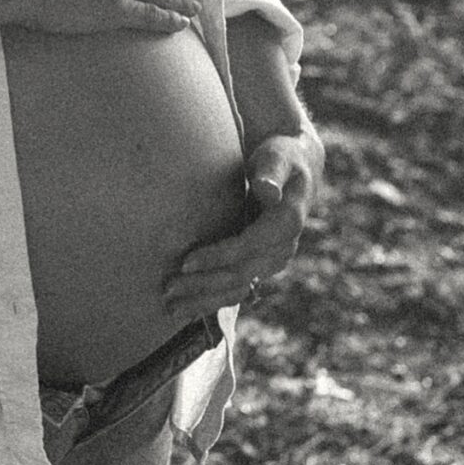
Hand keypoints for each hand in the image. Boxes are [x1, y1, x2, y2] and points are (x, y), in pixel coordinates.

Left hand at [161, 129, 323, 321]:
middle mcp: (282, 247)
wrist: (295, 170)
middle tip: (168, 287)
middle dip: (204, 283)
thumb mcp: (278, 156)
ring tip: (171, 307)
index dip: (218, 256)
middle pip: (241, 274)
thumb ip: (271, 171)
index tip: (186, 262)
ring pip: (238, 289)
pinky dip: (212, 301)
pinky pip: (237, 289)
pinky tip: (186, 308)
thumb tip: (267, 190)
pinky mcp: (261, 265)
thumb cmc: (280, 156)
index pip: (248, 246)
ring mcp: (273, 260)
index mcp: (287, 222)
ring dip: (205, 300)